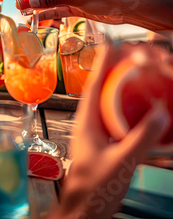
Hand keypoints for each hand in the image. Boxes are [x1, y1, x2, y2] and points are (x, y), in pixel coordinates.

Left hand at [54, 43, 168, 218]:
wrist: (84, 210)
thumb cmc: (93, 188)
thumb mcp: (120, 162)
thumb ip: (140, 139)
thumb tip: (160, 114)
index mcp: (87, 120)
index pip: (95, 83)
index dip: (104, 61)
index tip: (113, 43)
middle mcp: (91, 120)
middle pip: (105, 86)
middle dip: (119, 69)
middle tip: (137, 55)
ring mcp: (99, 130)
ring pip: (112, 100)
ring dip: (126, 85)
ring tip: (141, 72)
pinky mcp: (107, 140)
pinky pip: (120, 116)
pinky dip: (132, 106)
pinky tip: (145, 105)